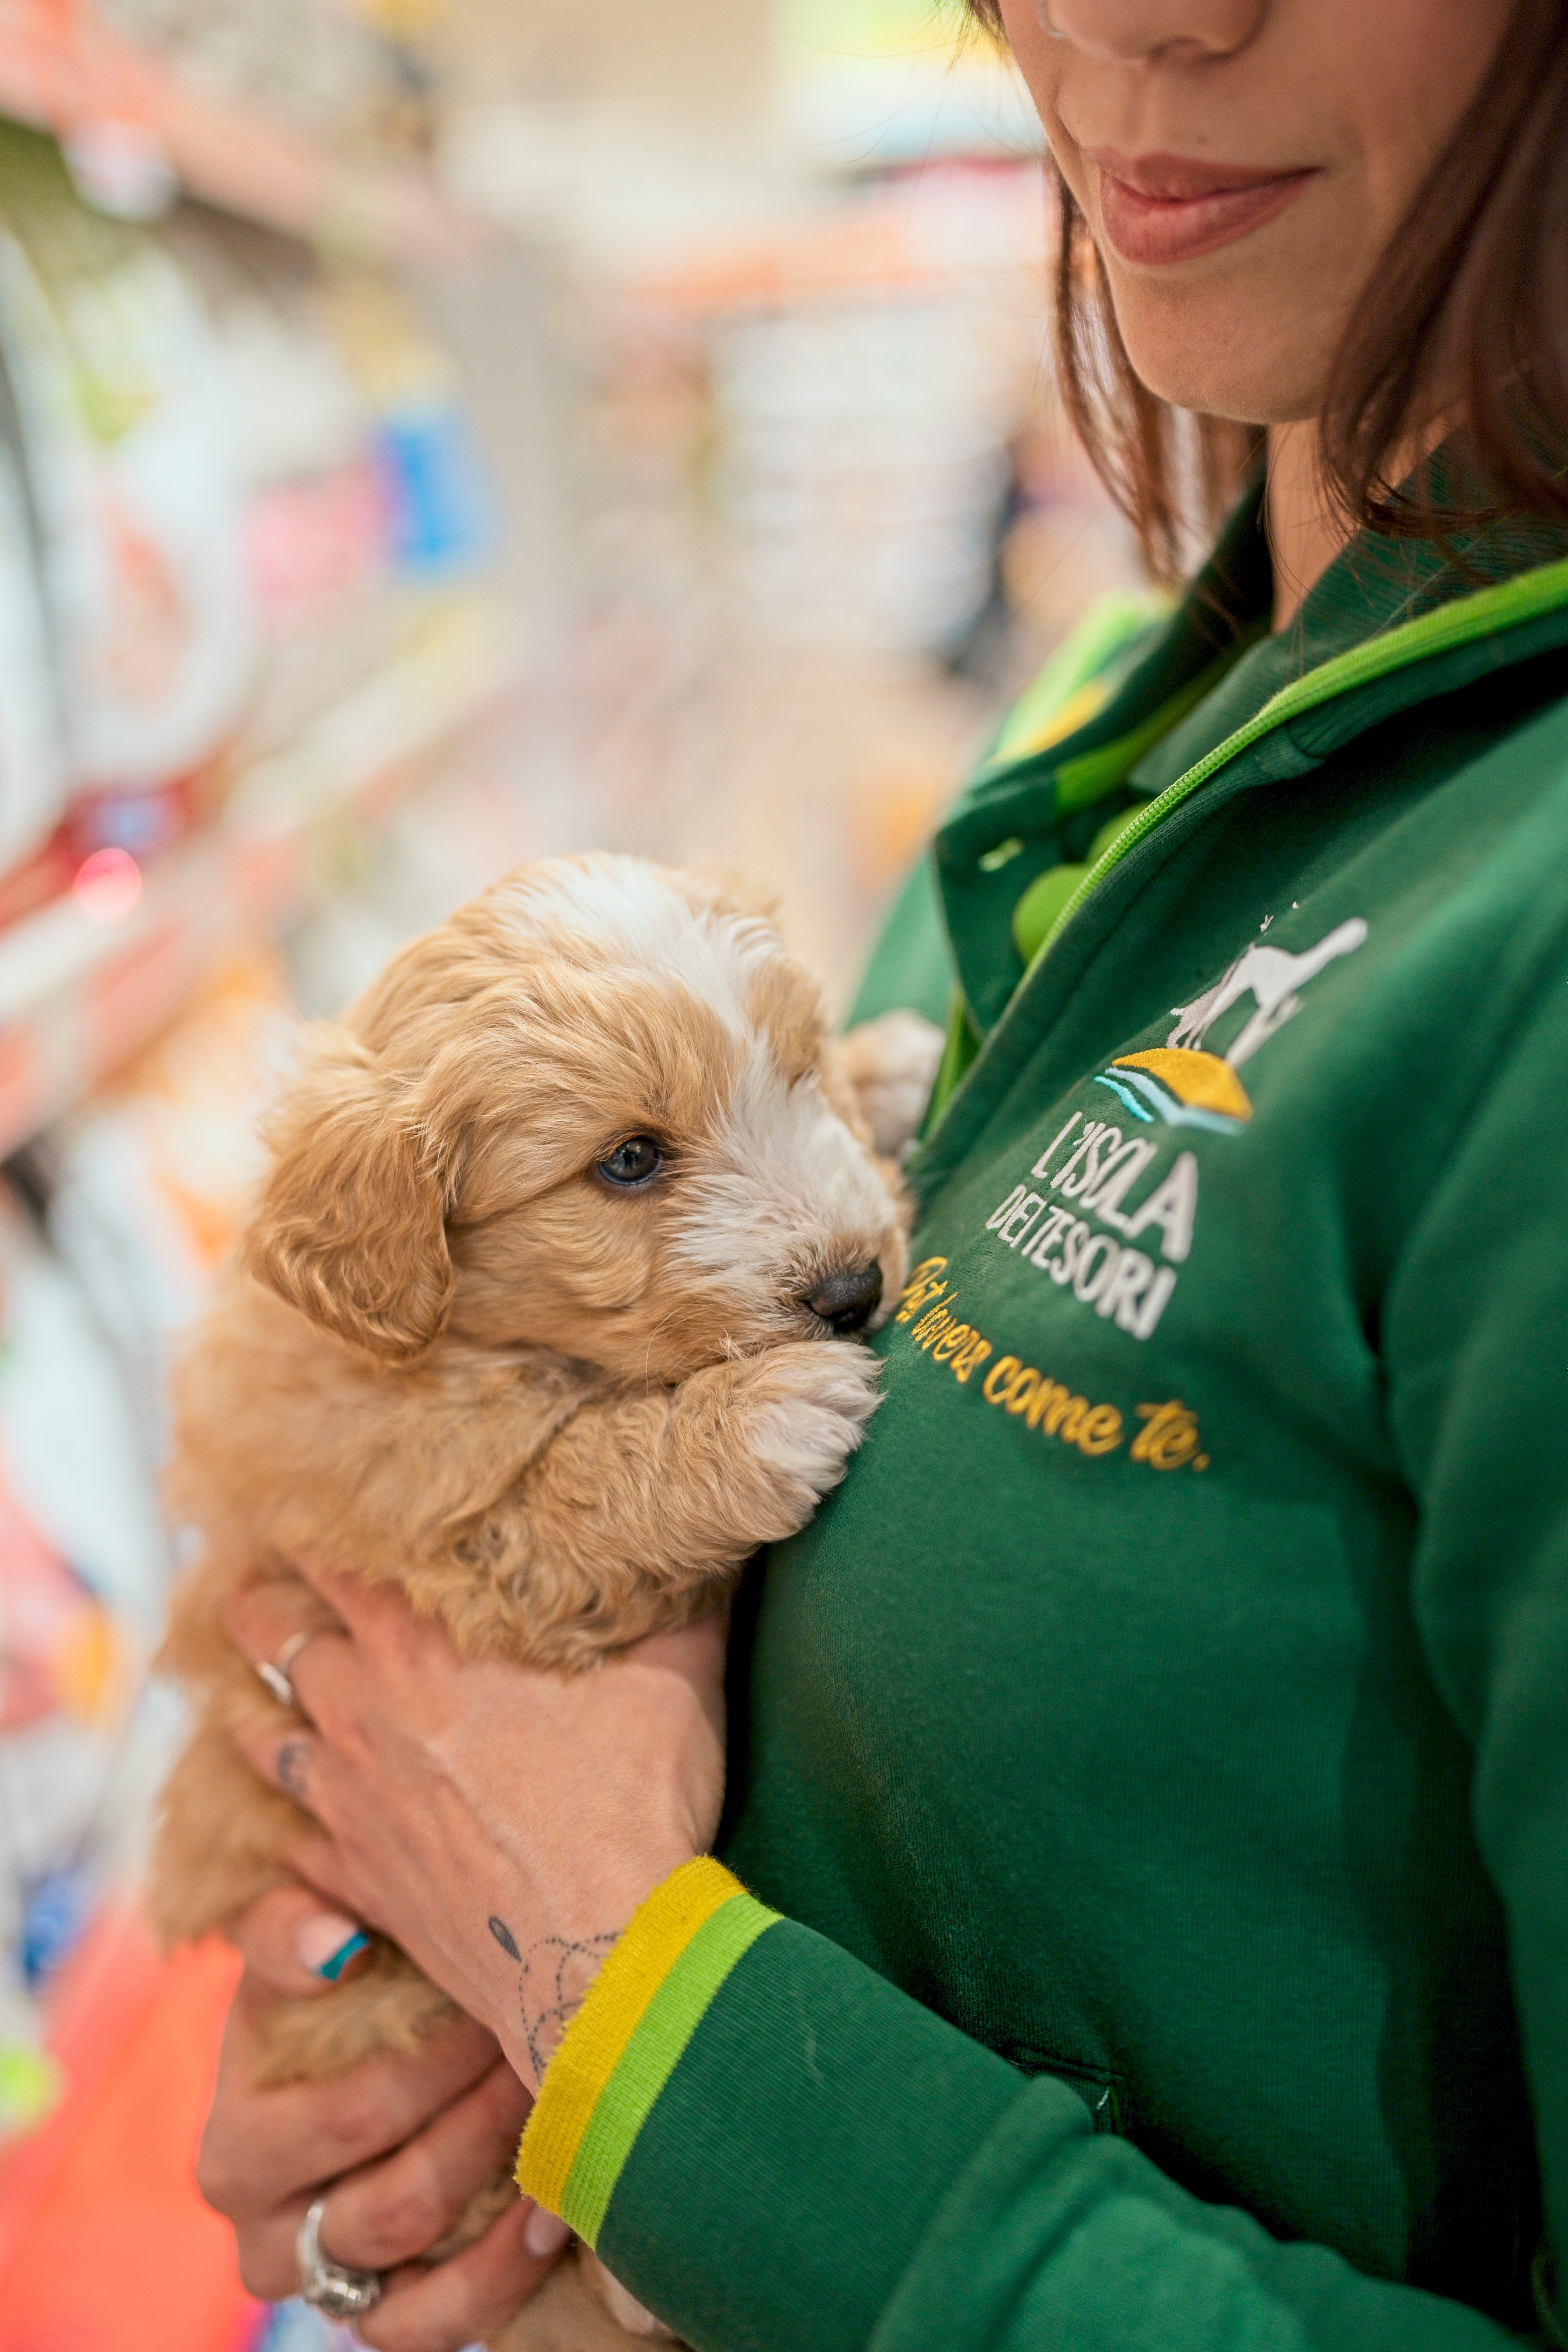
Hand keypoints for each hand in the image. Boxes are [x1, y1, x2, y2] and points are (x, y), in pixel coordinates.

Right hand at [201, 1883, 570, 2351]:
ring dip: (507, 2175)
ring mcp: (327, 2289)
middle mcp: (267, 2238)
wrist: (344, 2066)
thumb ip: (291, 1931)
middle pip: (401, 2194)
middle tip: (546, 2042)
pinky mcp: (382, 2324)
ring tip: (564, 2106)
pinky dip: (504, 2270)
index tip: (496, 1999)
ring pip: (426, 2254)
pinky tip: (553, 2209)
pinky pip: (439, 2326)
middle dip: (488, 2111)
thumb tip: (334, 1944)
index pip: (354, 2118)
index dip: (439, 2062)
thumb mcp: (294, 1948)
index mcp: (236, 2153)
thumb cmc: (330, 1997)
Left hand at [226, 1567, 728, 2088]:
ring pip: (254, 1728)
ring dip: (251, 1699)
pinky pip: (278, 1835)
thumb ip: (679, 1592)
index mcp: (424, 1637)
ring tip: (254, 1683)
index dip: (318, 1521)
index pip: (333, 1548)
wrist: (602, 1949)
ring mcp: (345, 1796)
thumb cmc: (638, 1797)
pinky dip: (273, 1813)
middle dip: (263, 1599)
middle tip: (268, 1584)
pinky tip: (283, 1807)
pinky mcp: (351, 1875)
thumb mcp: (678, 1668)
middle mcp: (362, 1704)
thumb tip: (705, 1528)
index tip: (318, 1504)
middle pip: (269, 1627)